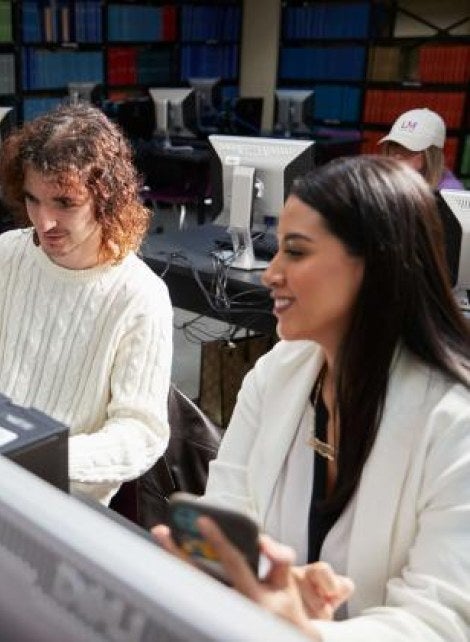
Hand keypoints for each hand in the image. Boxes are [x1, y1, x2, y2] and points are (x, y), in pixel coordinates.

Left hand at [152, 520, 353, 639]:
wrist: (283, 637)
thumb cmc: (285, 610)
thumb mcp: (288, 582)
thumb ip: (279, 557)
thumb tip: (261, 540)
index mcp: (254, 597)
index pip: (233, 562)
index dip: (218, 540)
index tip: (203, 521)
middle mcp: (231, 606)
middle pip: (198, 576)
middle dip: (177, 553)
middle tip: (162, 531)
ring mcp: (218, 613)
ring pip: (189, 584)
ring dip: (174, 560)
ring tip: (162, 538)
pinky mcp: (210, 615)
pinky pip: (191, 591)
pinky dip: (180, 573)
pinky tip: (170, 556)